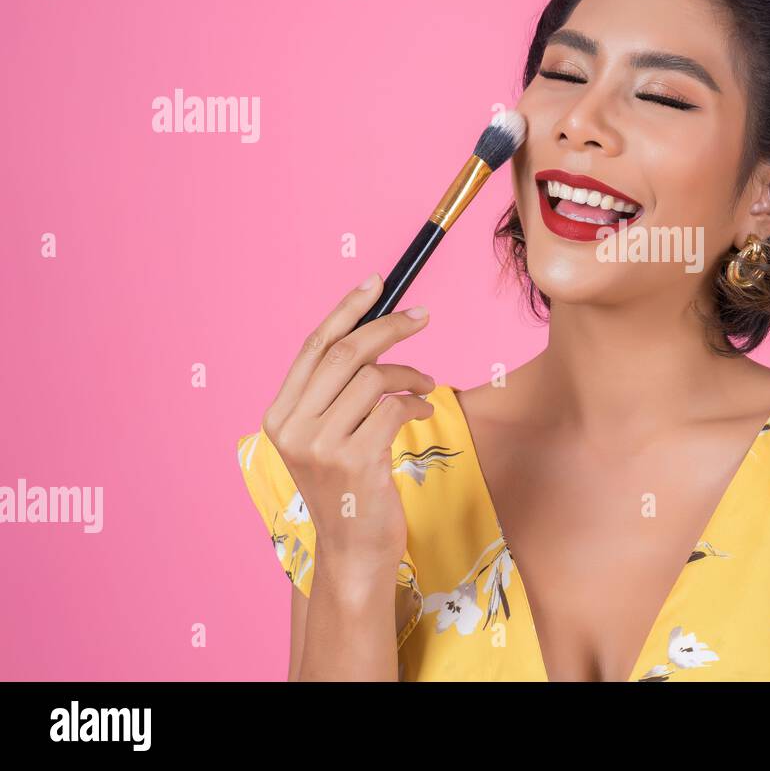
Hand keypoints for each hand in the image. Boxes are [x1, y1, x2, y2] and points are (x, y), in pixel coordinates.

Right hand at [260, 274, 435, 569]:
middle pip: (346, 353)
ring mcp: (320, 447)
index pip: (314, 346)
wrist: (353, 552)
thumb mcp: (328, 437)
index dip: (348, 309)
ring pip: (374, 378)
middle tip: (422, 317)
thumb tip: (374, 330)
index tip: (378, 282)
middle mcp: (292, 428)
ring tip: (424, 384)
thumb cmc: (349, 488)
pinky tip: (421, 411)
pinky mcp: (355, 462)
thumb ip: (338, 392)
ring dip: (409, 373)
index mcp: (279, 415)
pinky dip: (415, 401)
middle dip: (389, 327)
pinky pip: (394, 408)